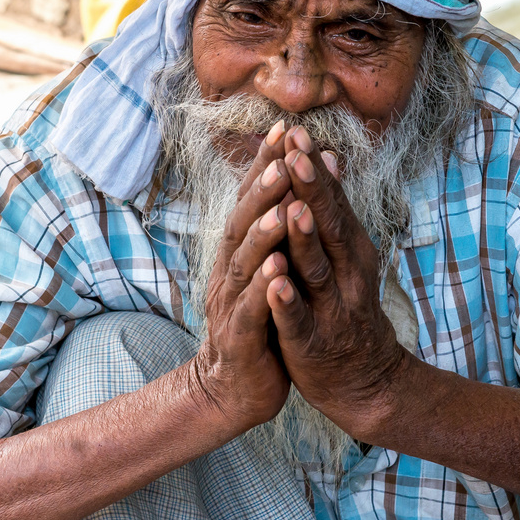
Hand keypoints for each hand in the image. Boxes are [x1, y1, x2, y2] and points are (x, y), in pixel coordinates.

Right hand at [188, 120, 295, 430]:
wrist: (233, 389)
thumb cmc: (258, 324)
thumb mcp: (266, 271)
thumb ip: (275, 232)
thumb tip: (291, 185)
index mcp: (239, 254)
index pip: (250, 201)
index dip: (263, 165)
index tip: (283, 129)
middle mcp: (229, 272)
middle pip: (242, 222)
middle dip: (263, 188)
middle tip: (283, 154)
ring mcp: (231, 304)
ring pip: (245, 262)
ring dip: (262, 232)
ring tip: (281, 205)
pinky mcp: (241, 338)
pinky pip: (252, 309)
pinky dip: (264, 288)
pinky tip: (277, 269)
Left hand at [261, 127, 412, 437]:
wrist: (365, 380)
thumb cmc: (346, 307)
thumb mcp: (345, 253)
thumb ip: (334, 209)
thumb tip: (329, 155)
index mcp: (348, 249)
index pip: (331, 202)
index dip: (313, 170)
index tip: (296, 133)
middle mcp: (345, 273)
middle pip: (328, 227)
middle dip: (312, 191)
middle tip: (297, 155)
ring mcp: (330, 308)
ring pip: (315, 269)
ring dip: (304, 239)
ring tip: (292, 210)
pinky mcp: (311, 342)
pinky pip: (298, 320)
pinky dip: (288, 301)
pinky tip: (276, 285)